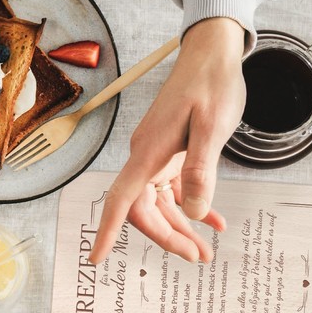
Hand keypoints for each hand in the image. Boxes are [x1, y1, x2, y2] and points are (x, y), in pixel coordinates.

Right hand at [90, 17, 245, 264]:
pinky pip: (178, 188)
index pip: (122, 199)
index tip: (96, 258)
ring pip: (163, 203)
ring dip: (183, 228)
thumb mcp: (212, 128)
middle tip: (198, 258)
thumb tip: (193, 212)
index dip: (108, 230)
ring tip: (206, 250)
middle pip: (146, 209)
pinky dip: (195, 206)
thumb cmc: (212, 84)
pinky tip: (214, 221)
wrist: (215, 54)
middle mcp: (148, 156)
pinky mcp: (175, 152)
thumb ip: (201, 171)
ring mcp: (160, 154)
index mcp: (149, 152)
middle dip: (168, 237)